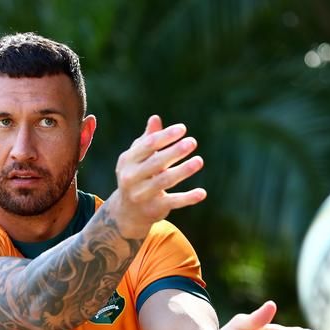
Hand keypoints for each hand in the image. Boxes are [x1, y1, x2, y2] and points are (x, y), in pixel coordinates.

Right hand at [109, 115, 206, 237]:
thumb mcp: (138, 158)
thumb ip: (148, 139)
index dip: (166, 136)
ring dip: (183, 170)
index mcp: (127, 161)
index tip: (183, 129)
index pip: (148, 145)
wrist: (127, 211)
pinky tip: (202, 193)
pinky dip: (188, 198)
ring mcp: (141, 195)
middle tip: (192, 142)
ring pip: (165, 181)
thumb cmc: (136, 176)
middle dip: (175, 151)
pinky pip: (173, 202)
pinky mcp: (153, 209)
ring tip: (199, 161)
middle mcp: (131, 178)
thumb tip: (155, 118)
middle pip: (156, 162)